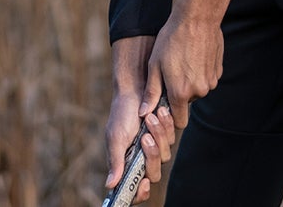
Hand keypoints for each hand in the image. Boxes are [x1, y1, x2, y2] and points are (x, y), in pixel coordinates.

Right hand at [105, 36, 174, 200]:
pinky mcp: (166, 134)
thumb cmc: (122, 113)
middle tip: (145, 137)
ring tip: (150, 117)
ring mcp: (156, 147)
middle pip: (153, 173)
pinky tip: (159, 112)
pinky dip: (166, 126)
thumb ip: (115, 161)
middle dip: (151, 156)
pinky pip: (172, 138)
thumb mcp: (115, 137)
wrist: (136, 88)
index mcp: (126, 163)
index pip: (134, 189)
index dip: (139, 192)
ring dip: (158, 135)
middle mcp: (142, 158)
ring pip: (165, 155)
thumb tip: (110, 184)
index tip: (144, 182)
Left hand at [143, 0, 232, 128]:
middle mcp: (199, 91)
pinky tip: (193, 56)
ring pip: (197, 90)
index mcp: (181, 92)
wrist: (197, 18)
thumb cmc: (171, 40)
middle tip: (170, 73)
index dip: (171, 115)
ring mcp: (211, 82)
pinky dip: (200, 72)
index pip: (179, 121)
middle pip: (187, 103)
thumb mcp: (155, 65)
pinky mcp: (218, 71)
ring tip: (182, 61)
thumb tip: (143, 113)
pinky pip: (206, 79)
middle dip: (179, 93)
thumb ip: (151, 92)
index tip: (164, 103)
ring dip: (190, 82)